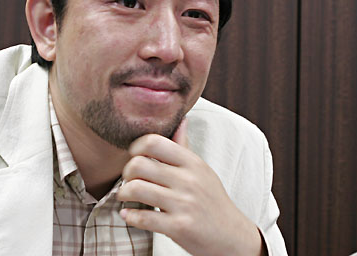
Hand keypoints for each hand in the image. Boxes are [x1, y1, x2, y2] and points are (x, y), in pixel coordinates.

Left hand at [117, 119, 264, 255]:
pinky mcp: (179, 227)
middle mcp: (188, 180)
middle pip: (139, 164)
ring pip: (136, 189)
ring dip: (123, 194)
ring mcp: (184, 204)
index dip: (136, 147)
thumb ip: (184, 147)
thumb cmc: (212, 200)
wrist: (233, 236)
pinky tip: (128, 215)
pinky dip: (129, 216)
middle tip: (128, 179)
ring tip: (125, 196)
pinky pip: (143, 218)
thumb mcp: (202, 170)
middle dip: (126, 173)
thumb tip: (181, 120)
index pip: (153, 142)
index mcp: (192, 162)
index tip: (134, 156)